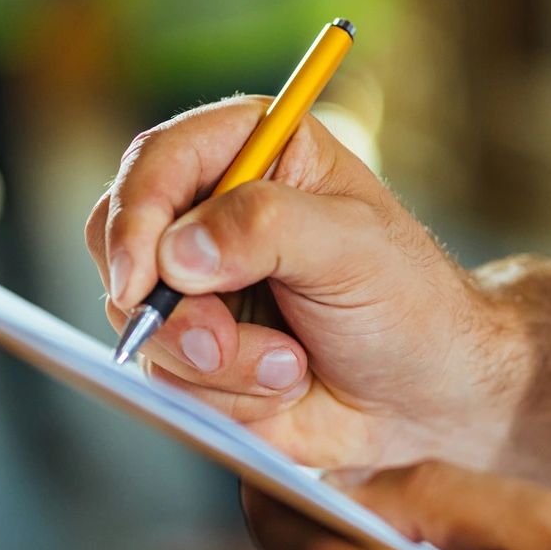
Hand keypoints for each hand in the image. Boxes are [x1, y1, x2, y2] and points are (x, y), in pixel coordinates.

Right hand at [90, 102, 525, 469]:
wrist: (430, 397)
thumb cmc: (409, 303)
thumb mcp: (353, 246)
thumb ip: (267, 228)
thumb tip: (178, 250)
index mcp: (253, 152)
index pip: (157, 162)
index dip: (136, 216)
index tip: (140, 278)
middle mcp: (211, 214)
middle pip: (119, 242)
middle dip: (168, 307)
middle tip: (219, 340)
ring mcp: (197, 287)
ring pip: (141, 323)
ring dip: (215, 361)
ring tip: (291, 366)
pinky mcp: (195, 352)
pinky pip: (167, 378)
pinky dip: (226, 395)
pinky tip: (284, 387)